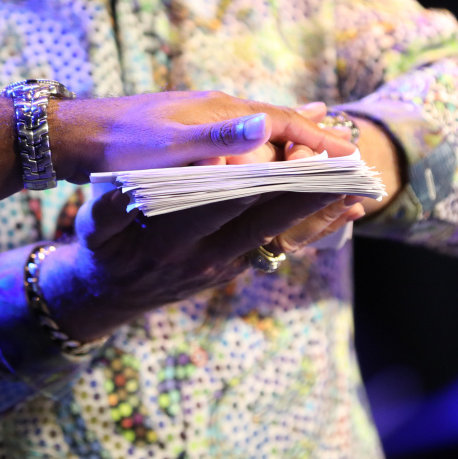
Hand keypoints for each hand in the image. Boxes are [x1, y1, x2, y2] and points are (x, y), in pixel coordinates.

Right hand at [35, 187, 365, 341]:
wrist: (108, 296)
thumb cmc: (102, 249)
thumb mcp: (96, 225)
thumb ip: (113, 207)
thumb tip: (131, 186)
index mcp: (176, 241)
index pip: (230, 205)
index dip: (266, 183)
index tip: (299, 162)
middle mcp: (208, 259)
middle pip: (268, 222)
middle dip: (311, 198)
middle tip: (351, 176)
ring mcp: (226, 268)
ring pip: (282, 237)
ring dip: (321, 217)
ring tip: (361, 193)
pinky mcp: (234, 270)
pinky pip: (279, 248)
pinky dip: (312, 230)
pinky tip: (342, 213)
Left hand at [52, 92, 355, 181]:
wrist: (79, 134)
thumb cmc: (122, 144)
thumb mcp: (171, 146)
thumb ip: (220, 138)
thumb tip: (266, 123)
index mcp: (221, 111)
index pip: (283, 121)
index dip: (318, 138)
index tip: (348, 153)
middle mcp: (218, 109)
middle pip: (279, 122)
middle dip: (314, 137)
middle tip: (349, 152)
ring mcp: (205, 119)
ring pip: (260, 128)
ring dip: (292, 138)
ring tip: (323, 144)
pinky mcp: (191, 131)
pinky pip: (241, 137)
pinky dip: (264, 142)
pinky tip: (266, 147)